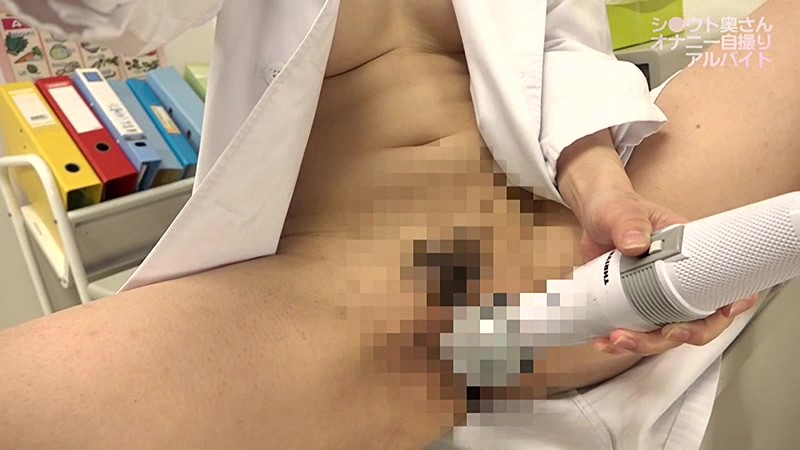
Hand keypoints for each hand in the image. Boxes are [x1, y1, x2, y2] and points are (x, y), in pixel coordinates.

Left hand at [575, 187, 759, 354]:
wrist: (591, 215)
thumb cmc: (616, 207)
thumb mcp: (622, 210)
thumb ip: (629, 222)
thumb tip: (636, 244)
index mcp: (690, 254)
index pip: (725, 284)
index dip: (731, 304)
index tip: (726, 311)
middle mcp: (678, 281)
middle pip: (695, 321)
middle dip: (681, 335)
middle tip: (663, 334)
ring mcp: (655, 296)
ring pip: (663, 333)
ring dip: (644, 344)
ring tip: (617, 340)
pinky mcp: (632, 304)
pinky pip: (634, 330)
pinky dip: (621, 342)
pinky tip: (604, 341)